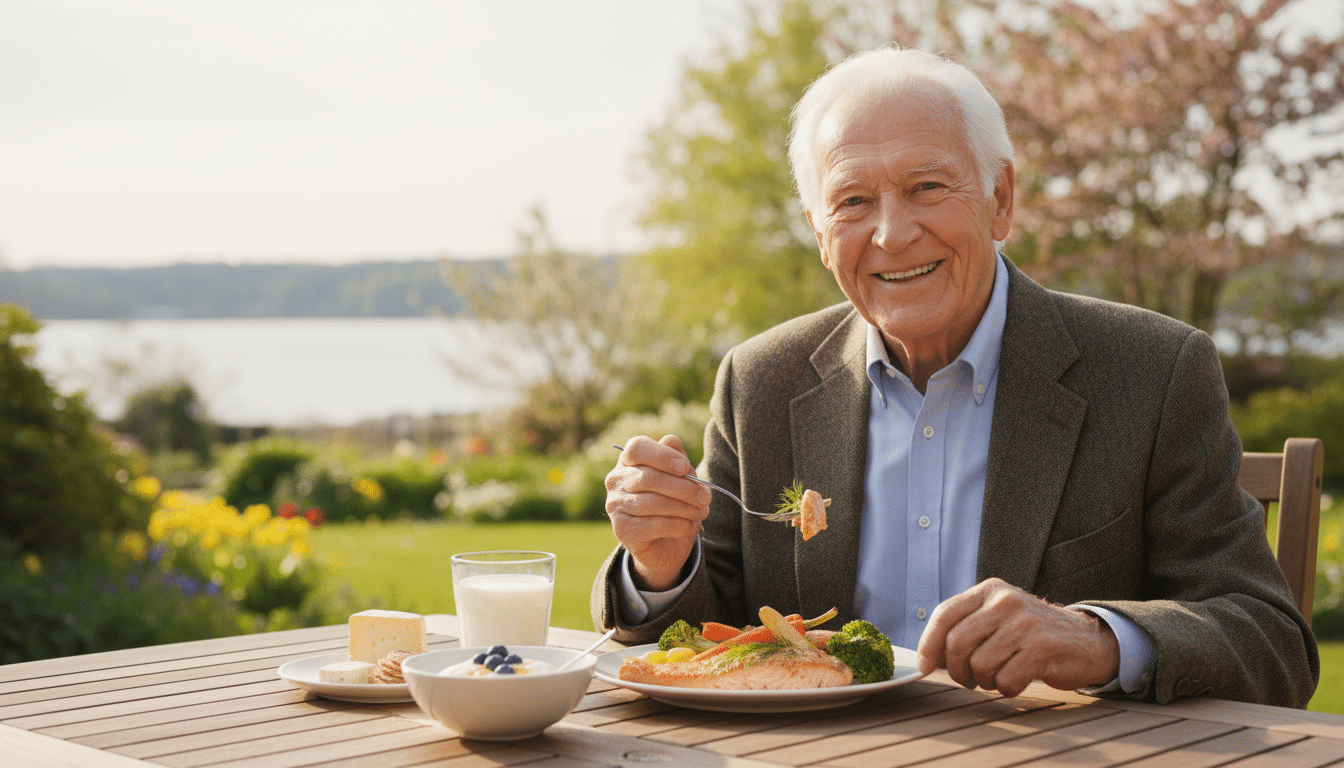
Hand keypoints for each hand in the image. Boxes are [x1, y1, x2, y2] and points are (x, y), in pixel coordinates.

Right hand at [605, 435, 711, 590]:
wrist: (665, 544)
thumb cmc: (673, 503)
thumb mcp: (680, 479)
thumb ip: (677, 459)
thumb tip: (671, 440)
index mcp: (628, 460)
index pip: (637, 448)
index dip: (662, 455)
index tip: (685, 468)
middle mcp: (616, 480)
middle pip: (649, 477)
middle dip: (684, 488)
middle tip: (706, 498)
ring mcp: (614, 505)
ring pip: (653, 502)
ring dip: (684, 508)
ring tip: (702, 512)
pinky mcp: (621, 529)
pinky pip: (654, 524)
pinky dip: (678, 525)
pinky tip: (691, 525)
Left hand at [915, 578, 1119, 696]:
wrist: (1086, 641)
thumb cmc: (1031, 635)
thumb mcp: (998, 619)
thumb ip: (965, 630)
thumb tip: (928, 659)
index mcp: (989, 591)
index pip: (944, 614)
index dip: (928, 644)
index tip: (925, 667)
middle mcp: (1005, 601)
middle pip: (957, 643)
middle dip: (956, 670)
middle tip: (968, 679)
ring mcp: (1025, 623)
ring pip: (979, 664)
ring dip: (984, 681)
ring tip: (997, 677)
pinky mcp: (1042, 647)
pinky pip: (1005, 679)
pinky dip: (1006, 689)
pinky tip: (1017, 681)